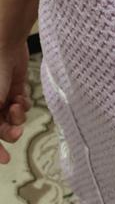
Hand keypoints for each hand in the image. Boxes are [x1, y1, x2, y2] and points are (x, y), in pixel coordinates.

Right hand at [0, 39, 31, 164]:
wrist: (5, 43)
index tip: (6, 160)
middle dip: (8, 131)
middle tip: (17, 131)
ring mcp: (2, 97)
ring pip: (13, 119)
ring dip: (17, 116)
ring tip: (18, 104)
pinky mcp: (15, 89)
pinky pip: (23, 106)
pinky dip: (23, 104)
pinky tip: (21, 95)